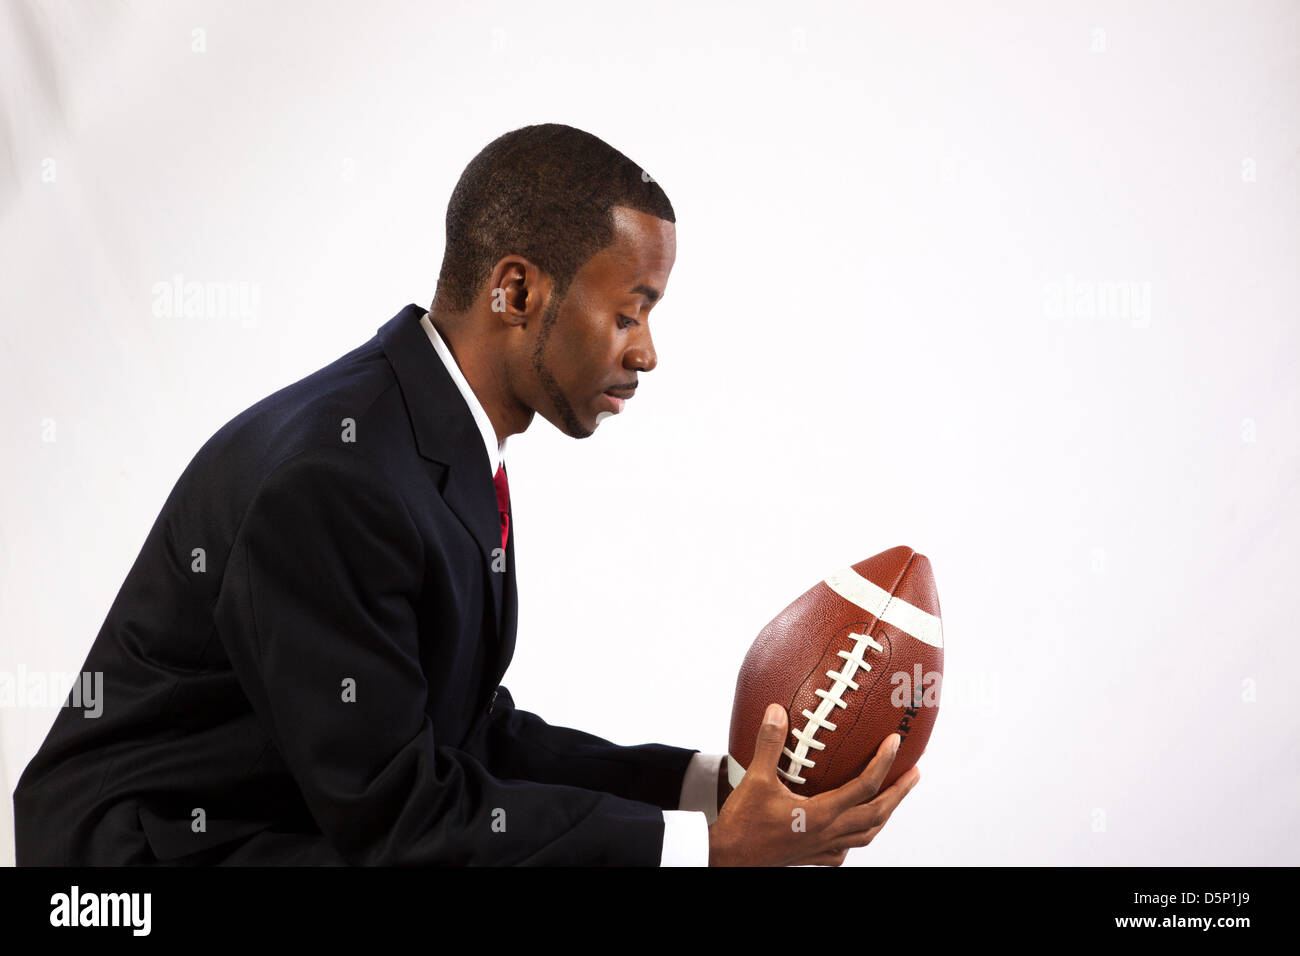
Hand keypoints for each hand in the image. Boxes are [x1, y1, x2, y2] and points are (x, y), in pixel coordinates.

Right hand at [708, 703, 920, 866]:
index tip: (895, 743)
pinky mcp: (813, 858)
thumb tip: (778, 711)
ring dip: (884, 815)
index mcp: (820, 814)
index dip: (883, 763)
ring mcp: (823, 849)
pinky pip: (845, 850)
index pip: (864, 787)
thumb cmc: (742, 822)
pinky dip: (857, 836)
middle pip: (877, 814)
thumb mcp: (755, 779)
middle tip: (914, 773)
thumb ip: (770, 744)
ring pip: (866, 834)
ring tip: (893, 798)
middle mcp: (828, 834)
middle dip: (899, 793)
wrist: (727, 858)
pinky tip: (852, 827)